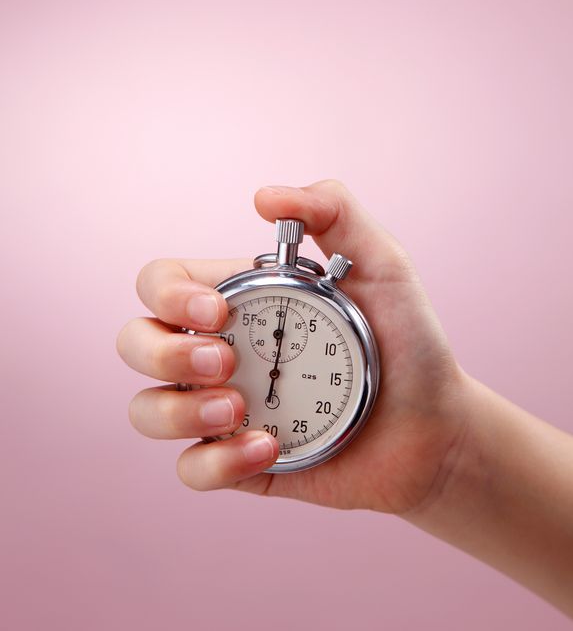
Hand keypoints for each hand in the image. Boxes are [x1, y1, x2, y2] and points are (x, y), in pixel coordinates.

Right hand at [116, 179, 471, 513]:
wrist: (436, 427)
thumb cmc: (408, 342)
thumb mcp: (383, 264)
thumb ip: (335, 210)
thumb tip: (263, 197)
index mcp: (239, 300)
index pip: (160, 283)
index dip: (168, 295)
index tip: (219, 312)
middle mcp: (219, 351)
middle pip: (134, 343)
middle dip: (161, 354)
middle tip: (226, 362)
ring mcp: (223, 408)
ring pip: (145, 410)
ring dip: (178, 412)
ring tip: (238, 411)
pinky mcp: (237, 463)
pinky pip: (190, 469)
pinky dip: (219, 464)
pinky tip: (269, 449)